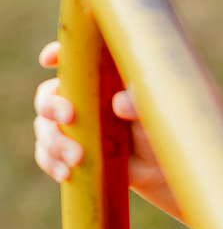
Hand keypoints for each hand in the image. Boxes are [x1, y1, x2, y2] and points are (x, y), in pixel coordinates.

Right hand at [34, 42, 176, 211]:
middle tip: (68, 118)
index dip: (58, 54)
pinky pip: (47, 154)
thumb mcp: (160, 115)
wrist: (171, 174)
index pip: (76, 59)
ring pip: (44, 126)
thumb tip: (119, 103)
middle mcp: (87, 99)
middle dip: (51, 105)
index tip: (48, 59)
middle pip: (49, 93)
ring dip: (53, 141)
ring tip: (76, 159)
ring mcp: (78, 127)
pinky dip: (49, 162)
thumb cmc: (169, 133)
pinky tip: (65, 173)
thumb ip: (141, 104)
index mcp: (107, 78)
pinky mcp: (74, 152)